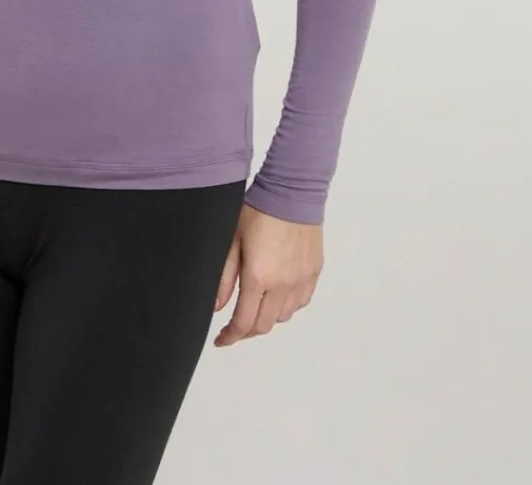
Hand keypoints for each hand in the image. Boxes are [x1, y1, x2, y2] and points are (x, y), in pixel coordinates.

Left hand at [212, 202, 322, 343]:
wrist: (292, 192)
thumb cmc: (258, 211)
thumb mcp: (232, 240)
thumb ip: (225, 278)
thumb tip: (217, 307)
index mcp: (259, 278)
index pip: (244, 322)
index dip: (230, 337)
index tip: (221, 340)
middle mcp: (283, 285)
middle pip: (264, 325)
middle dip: (247, 331)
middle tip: (234, 327)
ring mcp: (301, 280)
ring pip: (284, 316)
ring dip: (267, 318)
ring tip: (255, 307)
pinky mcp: (314, 272)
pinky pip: (301, 302)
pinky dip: (287, 306)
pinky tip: (277, 296)